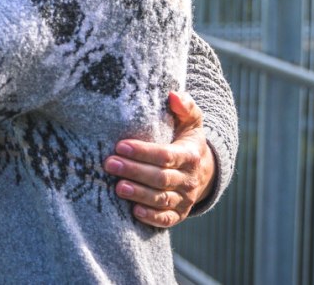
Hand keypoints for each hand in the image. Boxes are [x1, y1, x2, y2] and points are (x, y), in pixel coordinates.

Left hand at [105, 91, 213, 228]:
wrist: (204, 170)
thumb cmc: (187, 140)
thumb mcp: (191, 122)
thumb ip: (185, 106)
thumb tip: (172, 94)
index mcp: (190, 155)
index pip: (166, 155)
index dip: (143, 152)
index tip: (120, 146)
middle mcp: (188, 179)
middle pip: (160, 178)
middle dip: (134, 171)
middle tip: (109, 164)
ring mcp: (184, 198)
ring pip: (162, 199)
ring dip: (139, 194)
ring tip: (118, 187)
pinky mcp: (179, 213)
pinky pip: (167, 219)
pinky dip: (152, 217)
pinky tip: (134, 211)